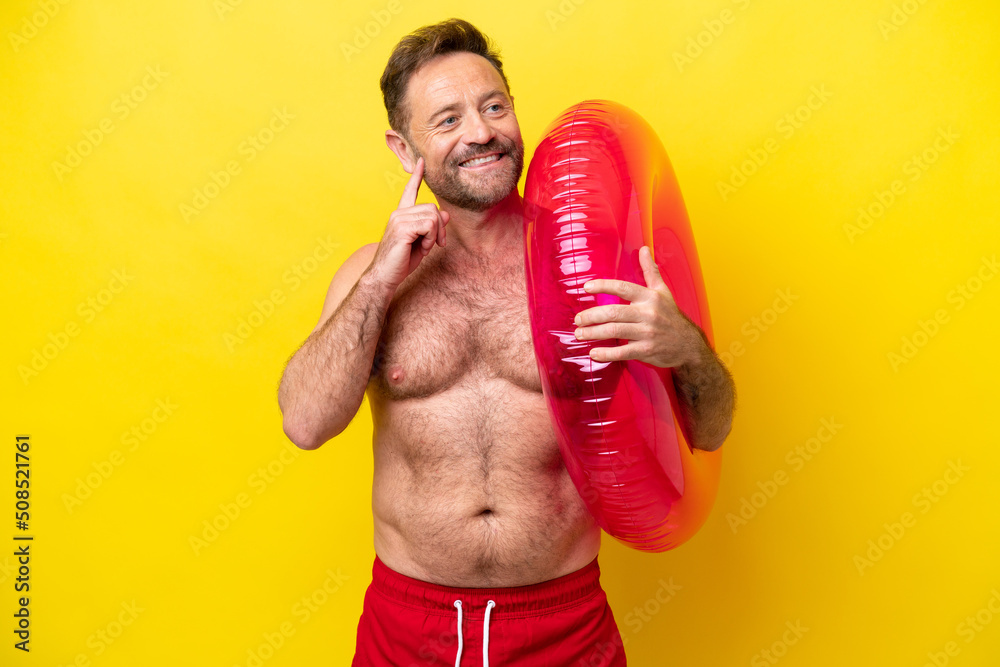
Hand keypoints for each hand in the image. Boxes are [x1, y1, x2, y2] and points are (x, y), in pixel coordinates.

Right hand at [369, 157, 449, 289]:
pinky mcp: (402, 228)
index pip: (409, 191)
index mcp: (401, 215)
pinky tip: (423, 248)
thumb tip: (445, 213)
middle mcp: (398, 213)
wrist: (385, 277)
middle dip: (440, 228)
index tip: (421, 162)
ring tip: (426, 247)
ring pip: (433, 216)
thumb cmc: (401, 262)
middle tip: (436, 244)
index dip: (417, 177)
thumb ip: (432, 227)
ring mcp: (399, 219)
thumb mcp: (422, 242)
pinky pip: (429, 225)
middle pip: (432, 207)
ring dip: (435, 235)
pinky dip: (431, 238)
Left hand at [573, 245, 701, 367]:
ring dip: (594, 333)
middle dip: (592, 315)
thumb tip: (644, 248)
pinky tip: (593, 353)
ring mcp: (647, 332)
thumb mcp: (663, 291)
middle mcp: (648, 313)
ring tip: (580, 334)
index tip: (586, 287)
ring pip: (615, 331)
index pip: (623, 287)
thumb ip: (651, 271)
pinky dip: (607, 354)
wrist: (688, 345)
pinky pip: (623, 352)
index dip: (603, 286)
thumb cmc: (671, 316)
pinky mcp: (646, 350)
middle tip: (577, 319)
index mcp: (649, 297)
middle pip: (614, 312)